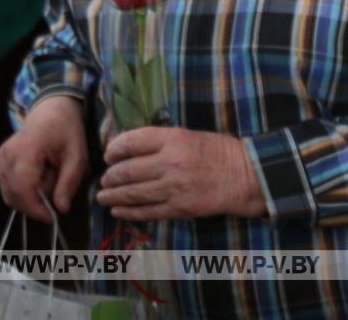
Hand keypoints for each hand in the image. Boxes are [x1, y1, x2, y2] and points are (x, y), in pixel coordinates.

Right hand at [0, 96, 87, 220]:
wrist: (51, 111)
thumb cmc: (66, 131)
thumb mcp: (77, 156)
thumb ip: (68, 183)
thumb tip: (61, 209)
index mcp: (27, 148)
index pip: (23, 186)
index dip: (35, 207)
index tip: (52, 216)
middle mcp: (8, 154)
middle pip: (14, 194)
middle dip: (36, 201)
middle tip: (56, 186)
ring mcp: (1, 158)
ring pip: (10, 194)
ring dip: (30, 196)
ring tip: (48, 178)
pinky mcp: (0, 162)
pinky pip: (8, 188)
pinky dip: (24, 190)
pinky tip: (38, 177)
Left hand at [95, 126, 265, 220]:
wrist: (245, 176)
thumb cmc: (218, 151)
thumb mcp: (188, 134)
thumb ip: (160, 140)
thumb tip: (129, 148)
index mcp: (173, 138)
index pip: (132, 141)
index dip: (114, 148)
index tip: (108, 154)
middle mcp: (170, 162)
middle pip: (128, 170)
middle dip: (110, 176)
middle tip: (103, 179)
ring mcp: (174, 187)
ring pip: (134, 193)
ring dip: (113, 196)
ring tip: (102, 196)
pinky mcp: (180, 208)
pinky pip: (148, 212)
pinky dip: (129, 212)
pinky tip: (118, 211)